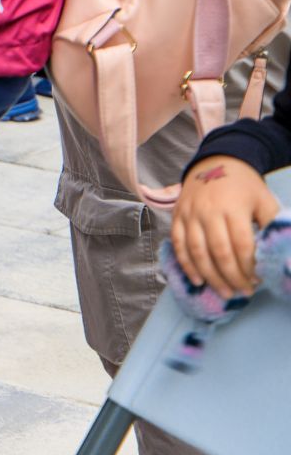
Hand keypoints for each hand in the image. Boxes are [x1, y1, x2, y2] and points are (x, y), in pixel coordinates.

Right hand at [172, 157, 280, 298]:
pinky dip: (186, 264)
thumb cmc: (244, 186)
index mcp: (233, 208)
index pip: (241, 246)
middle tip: (243, 293)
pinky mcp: (177, 216)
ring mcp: (189, 215)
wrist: (215, 162)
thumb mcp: (265, 200)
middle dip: (232, 277)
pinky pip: (178, 244)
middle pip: (219, 253)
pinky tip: (198, 280)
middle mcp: (208, 212)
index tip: (258, 281)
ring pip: (197, 252)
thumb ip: (271, 224)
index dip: (250, 268)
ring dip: (211, 276)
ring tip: (225, 292)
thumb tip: (277, 252)